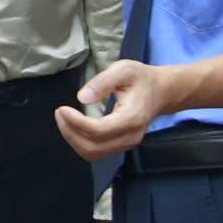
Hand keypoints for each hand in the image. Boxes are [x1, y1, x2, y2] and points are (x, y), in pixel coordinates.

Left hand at [56, 61, 189, 158]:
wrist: (162, 91)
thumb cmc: (141, 78)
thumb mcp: (124, 69)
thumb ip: (103, 81)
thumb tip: (82, 98)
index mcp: (131, 118)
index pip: (98, 130)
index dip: (76, 123)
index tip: (62, 109)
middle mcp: (130, 136)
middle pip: (93, 147)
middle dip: (71, 133)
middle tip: (60, 113)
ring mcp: (127, 143)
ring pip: (94, 153)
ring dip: (73, 139)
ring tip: (63, 119)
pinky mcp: (122, 145)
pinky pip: (97, 152)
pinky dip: (81, 142)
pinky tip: (74, 127)